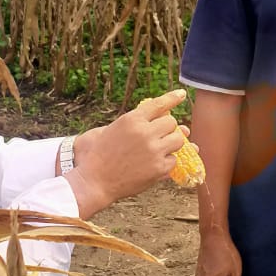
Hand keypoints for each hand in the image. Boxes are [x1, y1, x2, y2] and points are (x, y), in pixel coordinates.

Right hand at [67, 90, 186, 214]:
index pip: (159, 104)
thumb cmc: (98, 154)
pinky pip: (174, 160)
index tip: (181, 94)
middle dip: (167, 128)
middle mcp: (145, 132)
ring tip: (159, 149)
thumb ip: (134, 123)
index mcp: (131, 119)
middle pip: (171, 122)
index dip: (172, 98)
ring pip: (178, 140)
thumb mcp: (110, 129)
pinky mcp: (159, 168)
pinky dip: (167, 162)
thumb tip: (163, 121)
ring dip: (171, 143)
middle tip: (159, 134)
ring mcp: (154, 151)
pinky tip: (154, 164)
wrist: (93, 181)